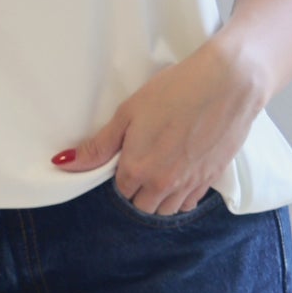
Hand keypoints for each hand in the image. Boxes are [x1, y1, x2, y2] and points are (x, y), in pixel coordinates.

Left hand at [51, 39, 267, 212]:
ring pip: (166, 209)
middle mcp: (163, 184)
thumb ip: (98, 146)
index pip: (120, 191)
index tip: (128, 156)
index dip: (122, 174)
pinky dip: (182, 195)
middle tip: (145, 161)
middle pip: (142, 205)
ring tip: (162, 168)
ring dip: (159, 197)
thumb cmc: (176, 90)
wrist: (229, 82)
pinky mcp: (211, 179)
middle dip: (139, 190)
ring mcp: (189, 184)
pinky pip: (189, 203)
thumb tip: (63, 164)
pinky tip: (182, 173)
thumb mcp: (129, 113)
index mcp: (137, 169)